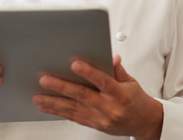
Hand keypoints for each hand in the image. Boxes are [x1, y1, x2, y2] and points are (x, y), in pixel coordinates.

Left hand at [34, 55, 162, 139]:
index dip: (89, 73)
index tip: (74, 64)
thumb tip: (112, 57)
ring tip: (39, 96)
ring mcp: (101, 119)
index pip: (103, 81)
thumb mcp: (132, 82)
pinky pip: (75, 118)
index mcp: (121, 94)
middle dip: (62, 87)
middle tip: (45, 80)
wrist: (143, 122)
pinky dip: (59, 112)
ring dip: (54, 102)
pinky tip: (48, 107)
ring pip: (74, 109)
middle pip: (83, 96)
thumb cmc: (137, 100)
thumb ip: (118, 70)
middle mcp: (110, 108)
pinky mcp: (95, 125)